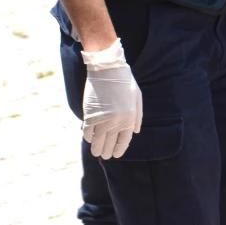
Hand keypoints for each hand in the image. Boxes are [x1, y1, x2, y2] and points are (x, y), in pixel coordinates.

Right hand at [80, 38, 143, 159]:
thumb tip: (135, 132)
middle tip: (105, 155)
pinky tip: (90, 139)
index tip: (115, 154)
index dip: (119, 149)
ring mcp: (102, 120)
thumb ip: (137, 116)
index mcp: (130, 117)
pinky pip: (88, 132)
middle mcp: (116, 121)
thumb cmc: (125, 82)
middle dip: (107, 151)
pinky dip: (88, 137)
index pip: (124, 140)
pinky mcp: (90, 116)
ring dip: (96, 149)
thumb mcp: (137, 98)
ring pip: (98, 141)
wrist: (108, 69)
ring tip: (97, 153)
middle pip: (110, 143)